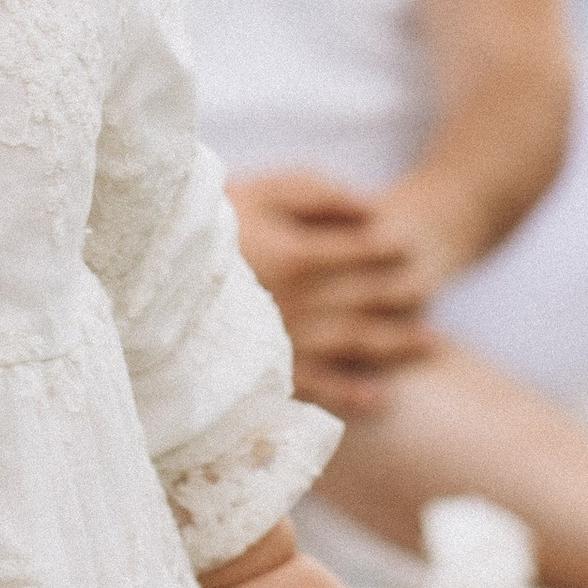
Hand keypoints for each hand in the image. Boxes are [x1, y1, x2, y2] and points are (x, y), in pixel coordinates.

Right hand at [227, 171, 450, 417]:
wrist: (152, 257)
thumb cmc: (213, 217)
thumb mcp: (264, 188)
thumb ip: (320, 193)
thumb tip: (374, 210)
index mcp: (297, 255)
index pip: (363, 252)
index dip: (392, 247)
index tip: (408, 244)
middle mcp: (295, 303)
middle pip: (367, 299)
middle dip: (405, 296)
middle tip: (433, 291)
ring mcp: (283, 340)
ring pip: (355, 345)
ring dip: (399, 347)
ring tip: (436, 346)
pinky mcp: (265, 370)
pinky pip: (318, 389)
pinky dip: (353, 395)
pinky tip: (383, 399)